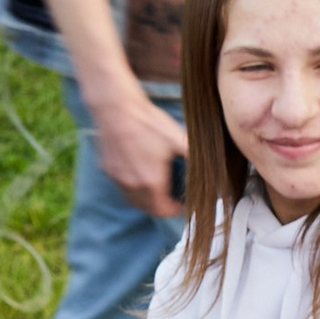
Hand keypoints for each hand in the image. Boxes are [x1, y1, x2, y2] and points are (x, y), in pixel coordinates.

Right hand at [89, 81, 187, 220]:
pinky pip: (122, 186)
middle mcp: (132, 185)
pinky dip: (132, 187)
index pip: (163, 211)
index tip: (181, 204)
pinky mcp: (108, 169)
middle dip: (161, 207)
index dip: (174, 210)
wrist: (115, 107)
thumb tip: (211, 168)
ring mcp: (117, 178)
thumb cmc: (148, 122)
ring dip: (146, 200)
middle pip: (148, 208)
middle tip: (171, 198)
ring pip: (133, 200)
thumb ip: (193, 157)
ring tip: (156, 188)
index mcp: (151, 182)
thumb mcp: (178, 139)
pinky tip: (139, 173)